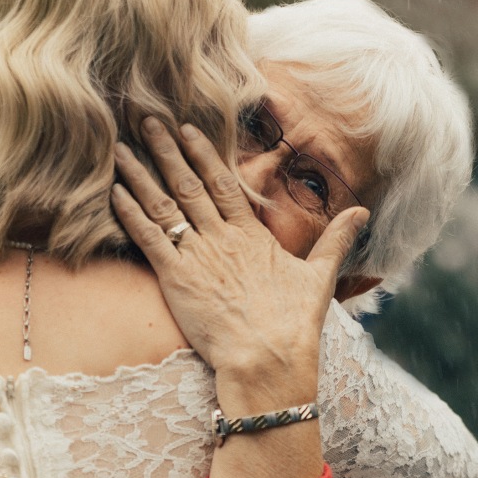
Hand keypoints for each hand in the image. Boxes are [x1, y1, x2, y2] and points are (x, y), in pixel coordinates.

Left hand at [111, 118, 368, 401]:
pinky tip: (114, 191)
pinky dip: (130, 213)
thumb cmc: (294, 324)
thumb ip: (336, 240)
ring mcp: (197, 256)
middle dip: (166, 150)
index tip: (186, 129)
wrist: (267, 358)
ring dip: (141, 175)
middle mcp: (222, 238)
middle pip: (189, 184)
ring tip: (121, 148)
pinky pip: (148, 238)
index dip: (203, 154)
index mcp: (252, 236)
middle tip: (146, 119)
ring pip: (164, 205)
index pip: (223, 183)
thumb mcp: (320, 277)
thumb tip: (363, 212)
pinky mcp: (176, 278)